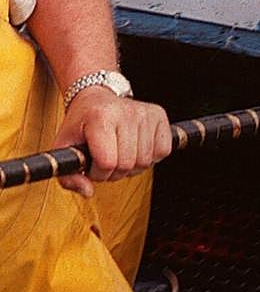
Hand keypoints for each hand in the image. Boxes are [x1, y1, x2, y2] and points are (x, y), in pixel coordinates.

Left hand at [51, 88, 172, 196]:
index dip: (98, 173)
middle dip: (114, 172)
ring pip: (146, 162)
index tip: (91, 164)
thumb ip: (68, 177)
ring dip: (131, 167)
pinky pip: (162, 151)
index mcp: (100, 117)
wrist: (96, 98)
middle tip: (105, 161)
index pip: (107, 163)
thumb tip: (89, 193)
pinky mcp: (160, 115)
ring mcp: (146, 113)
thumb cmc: (80, 125)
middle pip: (128, 164)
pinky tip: (137, 149)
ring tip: (120, 155)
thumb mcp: (63, 148)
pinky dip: (150, 157)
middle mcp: (126, 112)